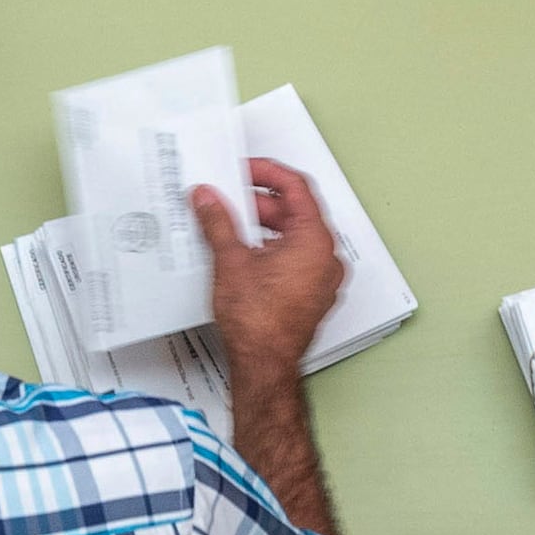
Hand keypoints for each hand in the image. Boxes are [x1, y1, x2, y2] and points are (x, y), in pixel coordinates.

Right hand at [199, 161, 345, 368]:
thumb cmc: (259, 323)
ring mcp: (321, 279)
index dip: (267, 172)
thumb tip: (209, 200)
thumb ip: (218, 222)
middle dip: (259, 203)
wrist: (264, 366)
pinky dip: (271, 249)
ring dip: (264, 226)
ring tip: (231, 225)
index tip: (245, 169)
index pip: (297, 188)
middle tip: (229, 199)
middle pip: (295, 213)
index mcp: (315, 241)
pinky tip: (244, 253)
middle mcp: (326, 259)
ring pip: (294, 237)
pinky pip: (294, 259)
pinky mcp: (311, 296)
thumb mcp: (231, 261)